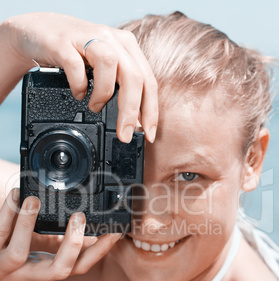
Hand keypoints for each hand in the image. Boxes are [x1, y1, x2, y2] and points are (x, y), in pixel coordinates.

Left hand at [0, 188, 120, 280]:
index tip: (115, 230)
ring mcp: (9, 266)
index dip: (101, 250)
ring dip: (28, 225)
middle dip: (72, 244)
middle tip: (80, 217)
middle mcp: (32, 272)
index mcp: (48, 269)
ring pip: (19, 252)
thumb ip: (61, 240)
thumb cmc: (15, 260)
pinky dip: (7, 214)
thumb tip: (88, 222)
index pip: (82, 265)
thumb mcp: (41, 251)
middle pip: (60, 270)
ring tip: (34, 200)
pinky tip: (15, 195)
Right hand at [3, 12, 157, 142]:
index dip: (151, 111)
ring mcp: (88, 37)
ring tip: (95, 107)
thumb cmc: (75, 54)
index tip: (148, 135)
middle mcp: (111, 40)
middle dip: (131, 111)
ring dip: (104, 94)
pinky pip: (75, 64)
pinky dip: (79, 84)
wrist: (38, 31)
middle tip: (124, 134)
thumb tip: (133, 124)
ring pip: (109, 64)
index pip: (149, 81)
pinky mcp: (64, 42)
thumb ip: (120, 88)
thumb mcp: (104, 69)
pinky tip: (77, 94)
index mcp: (127, 48)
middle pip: (133, 76)